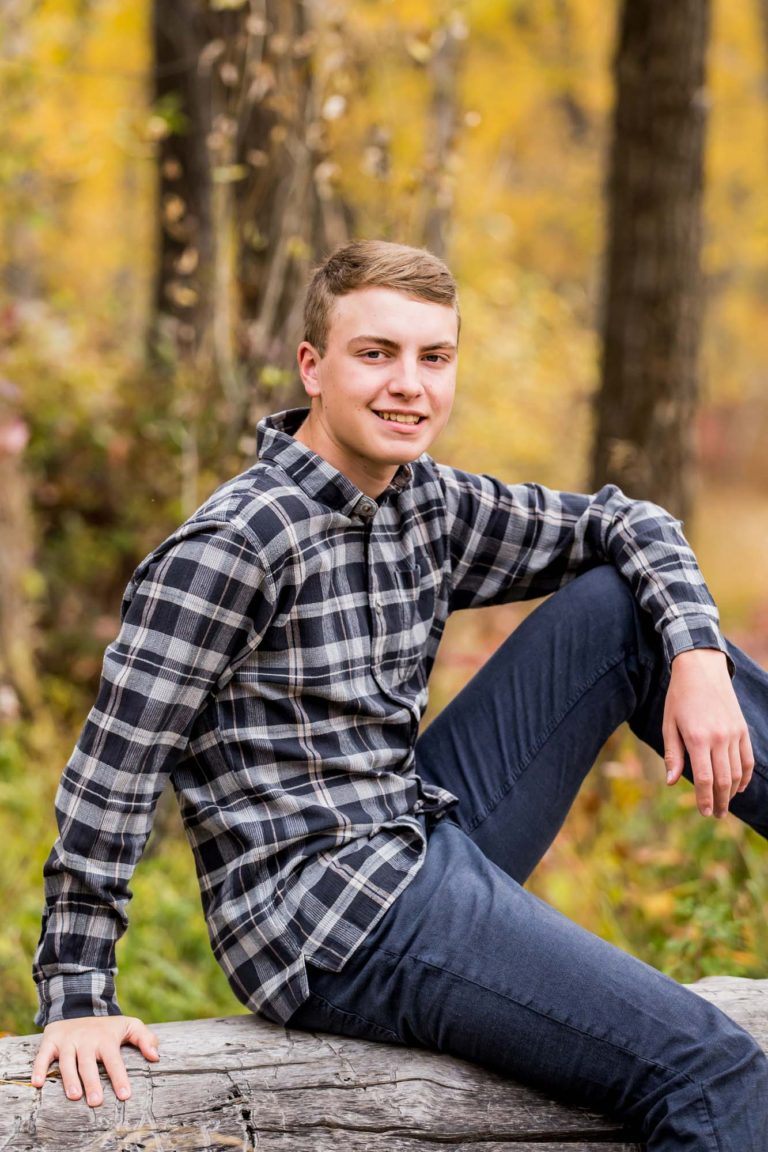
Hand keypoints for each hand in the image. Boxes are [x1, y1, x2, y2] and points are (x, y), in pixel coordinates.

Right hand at [31, 1015, 159, 1106]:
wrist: (79, 1005)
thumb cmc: (107, 1026)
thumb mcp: (129, 1025)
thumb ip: (145, 1038)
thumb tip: (156, 1056)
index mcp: (105, 1038)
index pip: (114, 1060)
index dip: (119, 1077)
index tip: (124, 1095)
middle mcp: (86, 1039)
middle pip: (89, 1063)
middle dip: (92, 1082)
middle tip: (96, 1102)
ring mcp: (68, 1040)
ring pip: (67, 1061)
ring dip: (69, 1078)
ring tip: (74, 1096)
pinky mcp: (51, 1041)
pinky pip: (43, 1055)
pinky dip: (39, 1068)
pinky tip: (38, 1083)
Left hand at [663, 648, 753, 817]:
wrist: (701, 668)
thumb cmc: (679, 698)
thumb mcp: (669, 724)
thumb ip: (673, 754)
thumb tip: (671, 782)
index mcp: (697, 738)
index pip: (704, 778)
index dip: (704, 798)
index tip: (705, 812)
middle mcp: (719, 737)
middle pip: (723, 780)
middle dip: (720, 801)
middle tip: (716, 814)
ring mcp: (733, 733)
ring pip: (737, 772)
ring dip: (731, 792)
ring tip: (724, 804)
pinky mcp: (742, 729)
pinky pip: (747, 759)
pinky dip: (745, 776)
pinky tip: (738, 787)